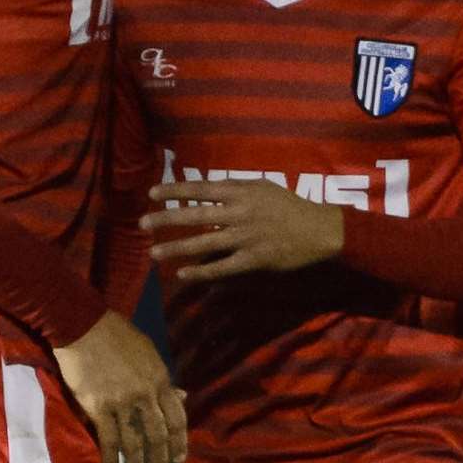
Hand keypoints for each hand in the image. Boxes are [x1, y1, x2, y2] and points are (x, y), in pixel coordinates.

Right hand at [52, 310, 188, 462]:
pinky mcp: (98, 407)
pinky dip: (110, 458)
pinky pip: (107, 439)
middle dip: (159, 460)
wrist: (83, 325)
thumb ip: (163, 378)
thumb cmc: (116, 334)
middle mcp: (145, 395)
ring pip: (134, 443)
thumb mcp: (148, 352)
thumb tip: (182, 397)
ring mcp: (122, 403)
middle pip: (157, 436)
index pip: (177, 419)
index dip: (179, 443)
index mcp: (161, 380)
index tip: (178, 459)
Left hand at [141, 180, 343, 283]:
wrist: (319, 230)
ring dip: (177, 248)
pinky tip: (183, 274)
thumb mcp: (262, 187)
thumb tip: (208, 189)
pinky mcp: (253, 259)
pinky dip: (202, 271)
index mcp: (240, 193)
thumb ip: (235, 189)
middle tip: (142, 222)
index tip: (152, 192)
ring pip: (204, 243)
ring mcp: (245, 238)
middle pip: (195, 215)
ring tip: (154, 253)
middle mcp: (239, 213)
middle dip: (166, 219)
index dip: (175, 190)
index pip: (200, 189)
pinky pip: (223, 267)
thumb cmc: (289, 206)